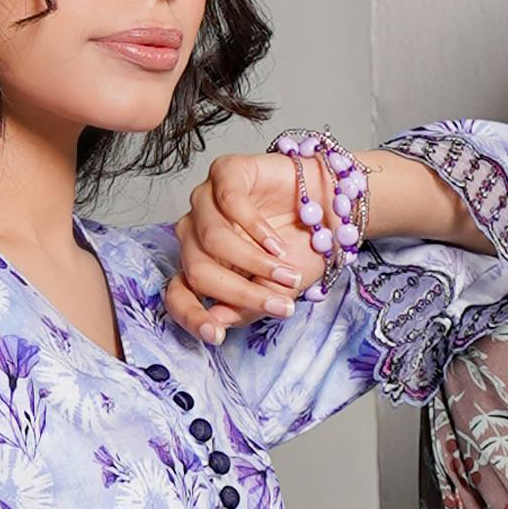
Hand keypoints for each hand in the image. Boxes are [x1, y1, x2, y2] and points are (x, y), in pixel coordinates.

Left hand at [166, 140, 346, 341]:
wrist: (330, 209)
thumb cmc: (300, 249)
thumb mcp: (276, 292)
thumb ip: (244, 307)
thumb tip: (217, 323)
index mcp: (201, 265)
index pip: (177, 294)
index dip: (191, 316)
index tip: (216, 336)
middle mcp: (195, 233)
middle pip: (198, 269)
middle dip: (241, 292)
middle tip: (280, 304)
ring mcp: (206, 201)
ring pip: (212, 238)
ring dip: (254, 261)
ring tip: (286, 272)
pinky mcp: (226, 171)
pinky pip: (227, 201)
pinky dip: (255, 228)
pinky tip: (276, 243)